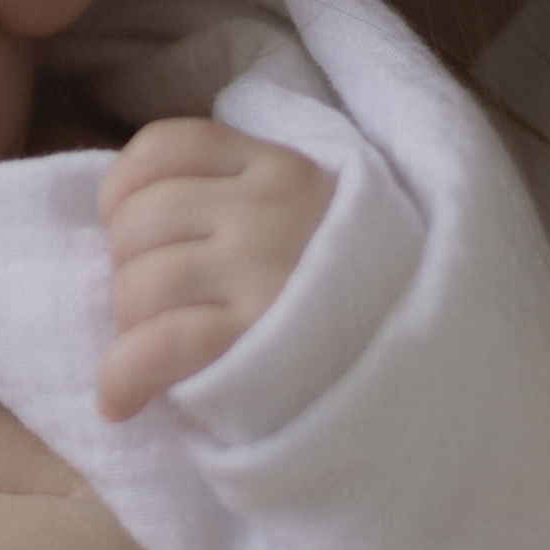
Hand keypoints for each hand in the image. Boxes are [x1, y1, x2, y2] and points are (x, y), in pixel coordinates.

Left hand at [97, 117, 333, 415]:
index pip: (165, 148)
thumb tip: (127, 214)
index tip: (127, 233)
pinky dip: (121, 376)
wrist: (428, 369)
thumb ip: (237, 196)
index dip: (122, 191)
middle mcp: (271, 211)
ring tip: (152, 353)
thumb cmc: (346, 298)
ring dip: (127, 328)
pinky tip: (120, 401)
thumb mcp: (308, 216)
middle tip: (154, 312)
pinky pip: (156, 346)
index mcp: (279, 169)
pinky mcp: (257, 342)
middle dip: (124, 270)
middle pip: (138, 220)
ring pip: (140, 283)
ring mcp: (265, 273)